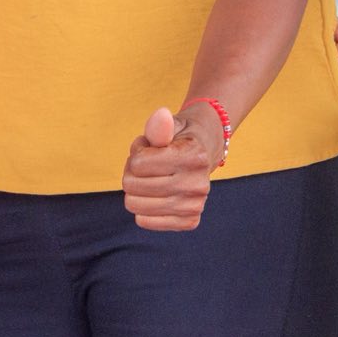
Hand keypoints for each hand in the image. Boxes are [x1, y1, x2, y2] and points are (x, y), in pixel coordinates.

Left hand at [122, 103, 219, 231]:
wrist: (206, 152)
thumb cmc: (180, 138)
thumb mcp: (171, 125)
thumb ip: (160, 126)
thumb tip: (161, 115)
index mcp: (193, 157)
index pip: (137, 163)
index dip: (137, 151)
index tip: (149, 147)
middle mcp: (198, 185)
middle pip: (131, 185)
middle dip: (133, 171)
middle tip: (149, 163)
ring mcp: (195, 206)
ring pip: (134, 205)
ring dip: (136, 189)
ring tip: (152, 177)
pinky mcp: (189, 221)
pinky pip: (144, 221)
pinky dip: (143, 208)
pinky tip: (156, 195)